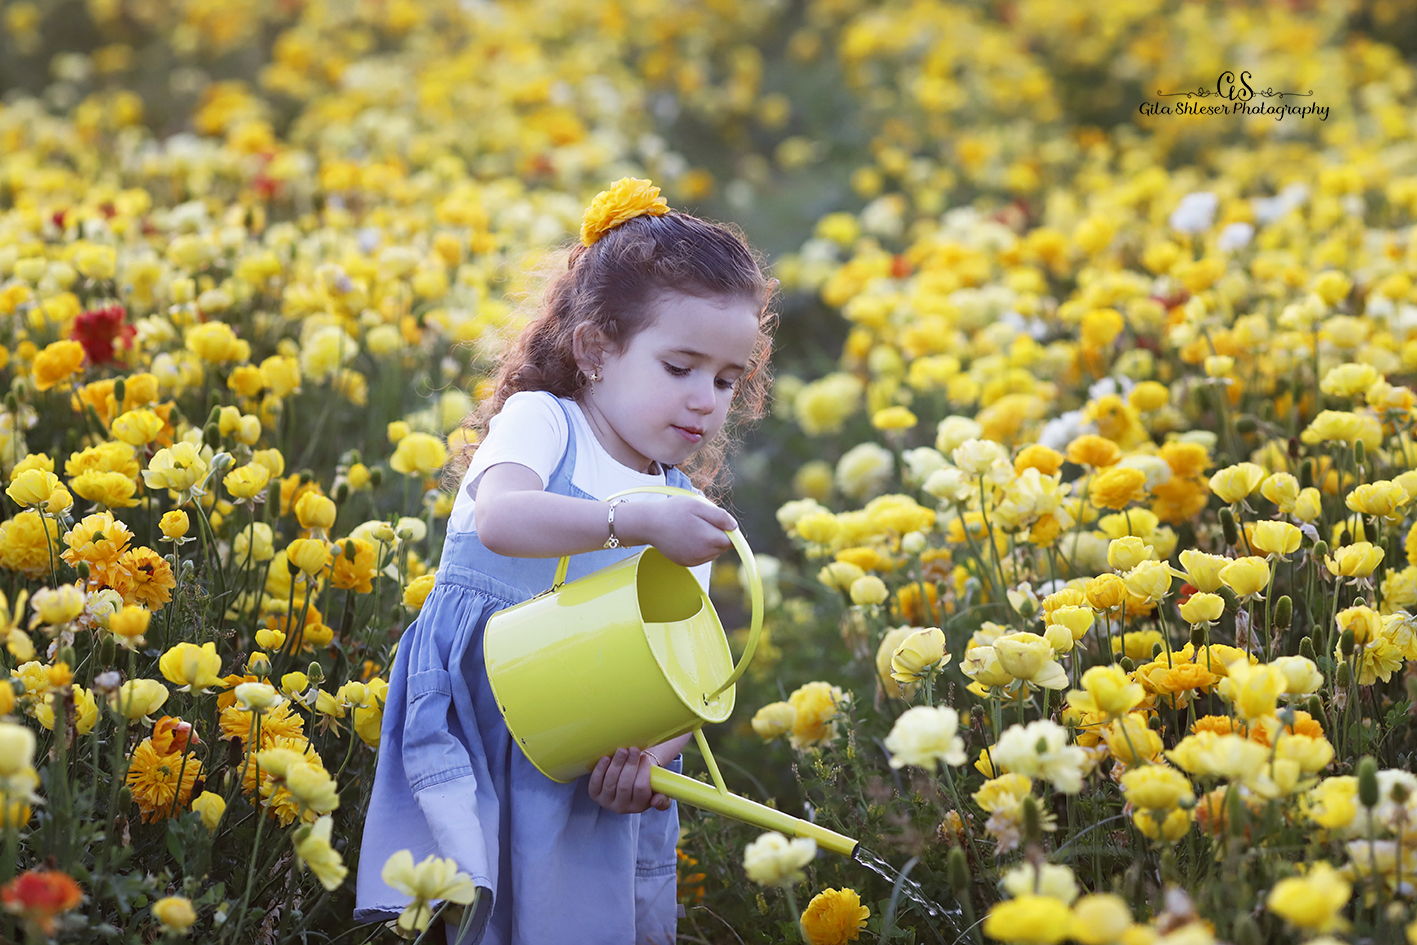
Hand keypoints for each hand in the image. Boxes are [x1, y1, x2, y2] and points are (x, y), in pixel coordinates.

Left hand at [587, 747, 670, 813]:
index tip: (646, 758)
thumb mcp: (658, 790)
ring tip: (623, 750)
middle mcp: (621, 808)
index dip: (643, 772)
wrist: (630, 778)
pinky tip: (606, 758)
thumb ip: (663, 798)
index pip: (641, 789)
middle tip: (634, 750)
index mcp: (639, 806)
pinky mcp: (595, 794)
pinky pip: (595, 782)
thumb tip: (656, 800)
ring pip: (611, 782)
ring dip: (617, 764)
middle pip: (624, 785)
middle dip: (630, 765)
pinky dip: (600, 769)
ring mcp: (606, 802)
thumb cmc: (646, 781)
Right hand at [619, 496, 735, 567]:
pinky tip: (687, 536)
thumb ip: (720, 516)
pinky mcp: (686, 563)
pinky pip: (701, 556)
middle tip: (701, 521)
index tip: (718, 520)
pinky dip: (699, 547)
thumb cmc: (673, 512)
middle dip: (717, 534)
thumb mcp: (698, 505)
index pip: (732, 541)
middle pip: (722, 547)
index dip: (728, 530)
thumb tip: (734, 527)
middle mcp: (703, 554)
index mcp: (709, 540)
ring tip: (692, 527)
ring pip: (712, 552)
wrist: (648, 524)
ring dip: (708, 541)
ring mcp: (694, 561)